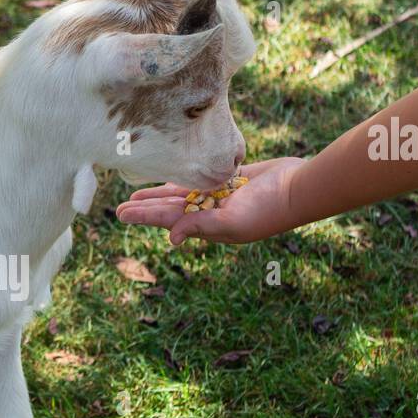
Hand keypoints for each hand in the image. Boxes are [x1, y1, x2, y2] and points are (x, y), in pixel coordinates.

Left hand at [114, 157, 306, 244]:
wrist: (299, 189)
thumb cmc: (268, 209)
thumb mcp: (232, 221)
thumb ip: (200, 226)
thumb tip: (171, 238)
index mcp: (208, 226)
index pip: (168, 220)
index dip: (144, 216)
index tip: (120, 213)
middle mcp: (211, 213)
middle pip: (170, 209)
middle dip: (146, 208)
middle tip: (119, 208)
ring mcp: (221, 197)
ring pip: (182, 195)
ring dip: (160, 195)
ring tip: (137, 195)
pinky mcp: (232, 180)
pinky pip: (201, 181)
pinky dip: (184, 180)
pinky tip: (169, 179)